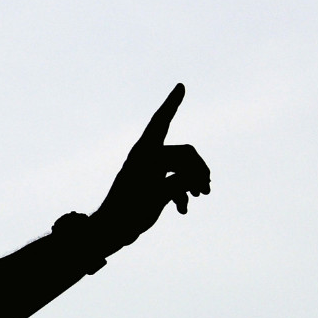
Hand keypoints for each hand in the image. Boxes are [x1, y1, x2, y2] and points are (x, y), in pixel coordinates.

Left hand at [91, 84, 210, 255]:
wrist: (111, 231)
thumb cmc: (128, 212)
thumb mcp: (157, 196)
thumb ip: (179, 182)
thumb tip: (198, 177)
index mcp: (144, 153)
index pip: (161, 121)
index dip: (172, 104)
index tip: (181, 86)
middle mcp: (148, 157)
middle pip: (185, 154)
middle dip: (199, 169)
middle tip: (206, 191)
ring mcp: (151, 171)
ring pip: (183, 168)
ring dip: (194, 182)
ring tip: (202, 196)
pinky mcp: (153, 185)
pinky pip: (176, 182)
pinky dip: (182, 194)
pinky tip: (183, 211)